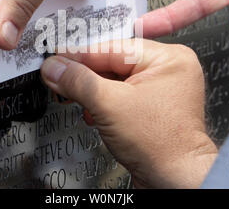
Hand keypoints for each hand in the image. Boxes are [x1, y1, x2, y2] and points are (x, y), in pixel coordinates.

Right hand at [40, 39, 217, 188]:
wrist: (174, 181)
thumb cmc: (160, 145)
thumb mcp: (109, 104)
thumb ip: (78, 81)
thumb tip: (54, 67)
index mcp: (167, 57)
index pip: (111, 48)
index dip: (78, 55)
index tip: (55, 59)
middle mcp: (167, 69)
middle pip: (112, 62)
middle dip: (84, 75)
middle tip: (58, 76)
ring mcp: (161, 89)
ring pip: (115, 79)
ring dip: (91, 90)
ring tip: (72, 96)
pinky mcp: (151, 107)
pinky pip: (121, 94)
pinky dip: (103, 102)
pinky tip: (91, 111)